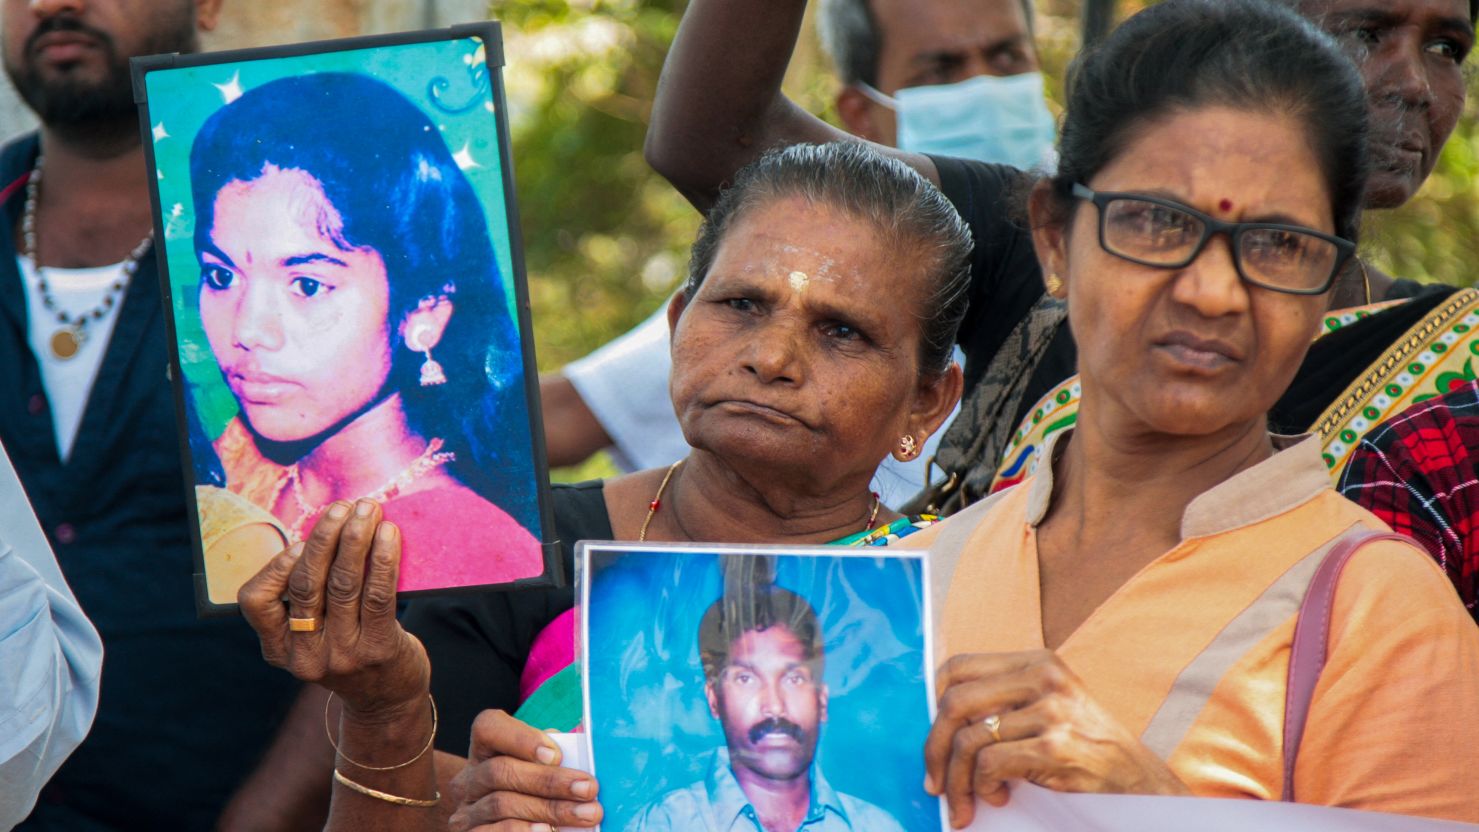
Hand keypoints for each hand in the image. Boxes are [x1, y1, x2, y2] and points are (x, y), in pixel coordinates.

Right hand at [239, 500, 429, 718]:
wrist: (388, 703)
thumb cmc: (350, 652)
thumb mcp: (315, 635)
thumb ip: (309, 598)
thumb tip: (322, 531)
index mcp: (278, 649)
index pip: (255, 601)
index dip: (276, 566)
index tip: (300, 541)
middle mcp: (305, 655)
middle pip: (306, 584)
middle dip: (324, 537)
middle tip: (342, 507)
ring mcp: (342, 655)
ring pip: (343, 584)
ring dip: (356, 539)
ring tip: (368, 510)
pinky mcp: (378, 650)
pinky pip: (378, 595)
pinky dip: (383, 559)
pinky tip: (389, 535)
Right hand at [448, 710, 601, 830]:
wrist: (512, 826)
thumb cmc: (536, 790)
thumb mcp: (541, 767)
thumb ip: (556, 756)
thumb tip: (584, 757)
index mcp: (486, 749)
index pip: (489, 728)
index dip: (520, 738)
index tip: (556, 755)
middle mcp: (470, 778)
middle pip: (501, 770)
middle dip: (549, 780)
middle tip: (589, 789)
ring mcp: (466, 811)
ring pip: (502, 804)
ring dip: (549, 810)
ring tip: (585, 814)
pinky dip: (523, 831)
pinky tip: (548, 831)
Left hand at [925, 650, 1188, 827]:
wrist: (1140, 783)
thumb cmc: (1085, 748)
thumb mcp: (1048, 707)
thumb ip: (1004, 701)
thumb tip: (938, 718)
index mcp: (1038, 662)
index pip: (959, 667)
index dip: (934, 702)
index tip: (934, 735)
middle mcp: (1045, 679)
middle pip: (955, 702)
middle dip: (935, 748)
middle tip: (934, 782)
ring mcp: (1052, 712)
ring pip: (969, 740)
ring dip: (958, 781)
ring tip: (966, 801)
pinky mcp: (1055, 748)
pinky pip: (990, 764)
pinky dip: (982, 787)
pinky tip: (997, 796)